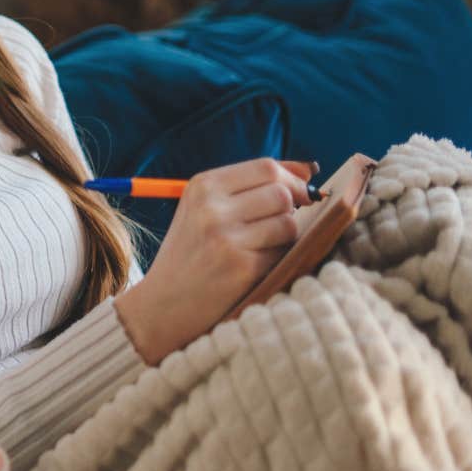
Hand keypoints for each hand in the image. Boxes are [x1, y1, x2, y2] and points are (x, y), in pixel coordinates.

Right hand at [115, 157, 315, 364]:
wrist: (163, 303)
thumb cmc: (191, 253)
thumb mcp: (204, 210)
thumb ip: (249, 187)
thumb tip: (308, 169)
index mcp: (201, 187)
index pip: (265, 167)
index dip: (291, 178)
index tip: (298, 193)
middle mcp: (211, 208)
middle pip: (281, 192)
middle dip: (293, 207)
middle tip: (282, 222)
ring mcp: (225, 238)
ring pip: (288, 222)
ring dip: (287, 234)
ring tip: (265, 245)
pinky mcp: (241, 267)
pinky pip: (284, 251)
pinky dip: (279, 257)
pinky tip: (257, 265)